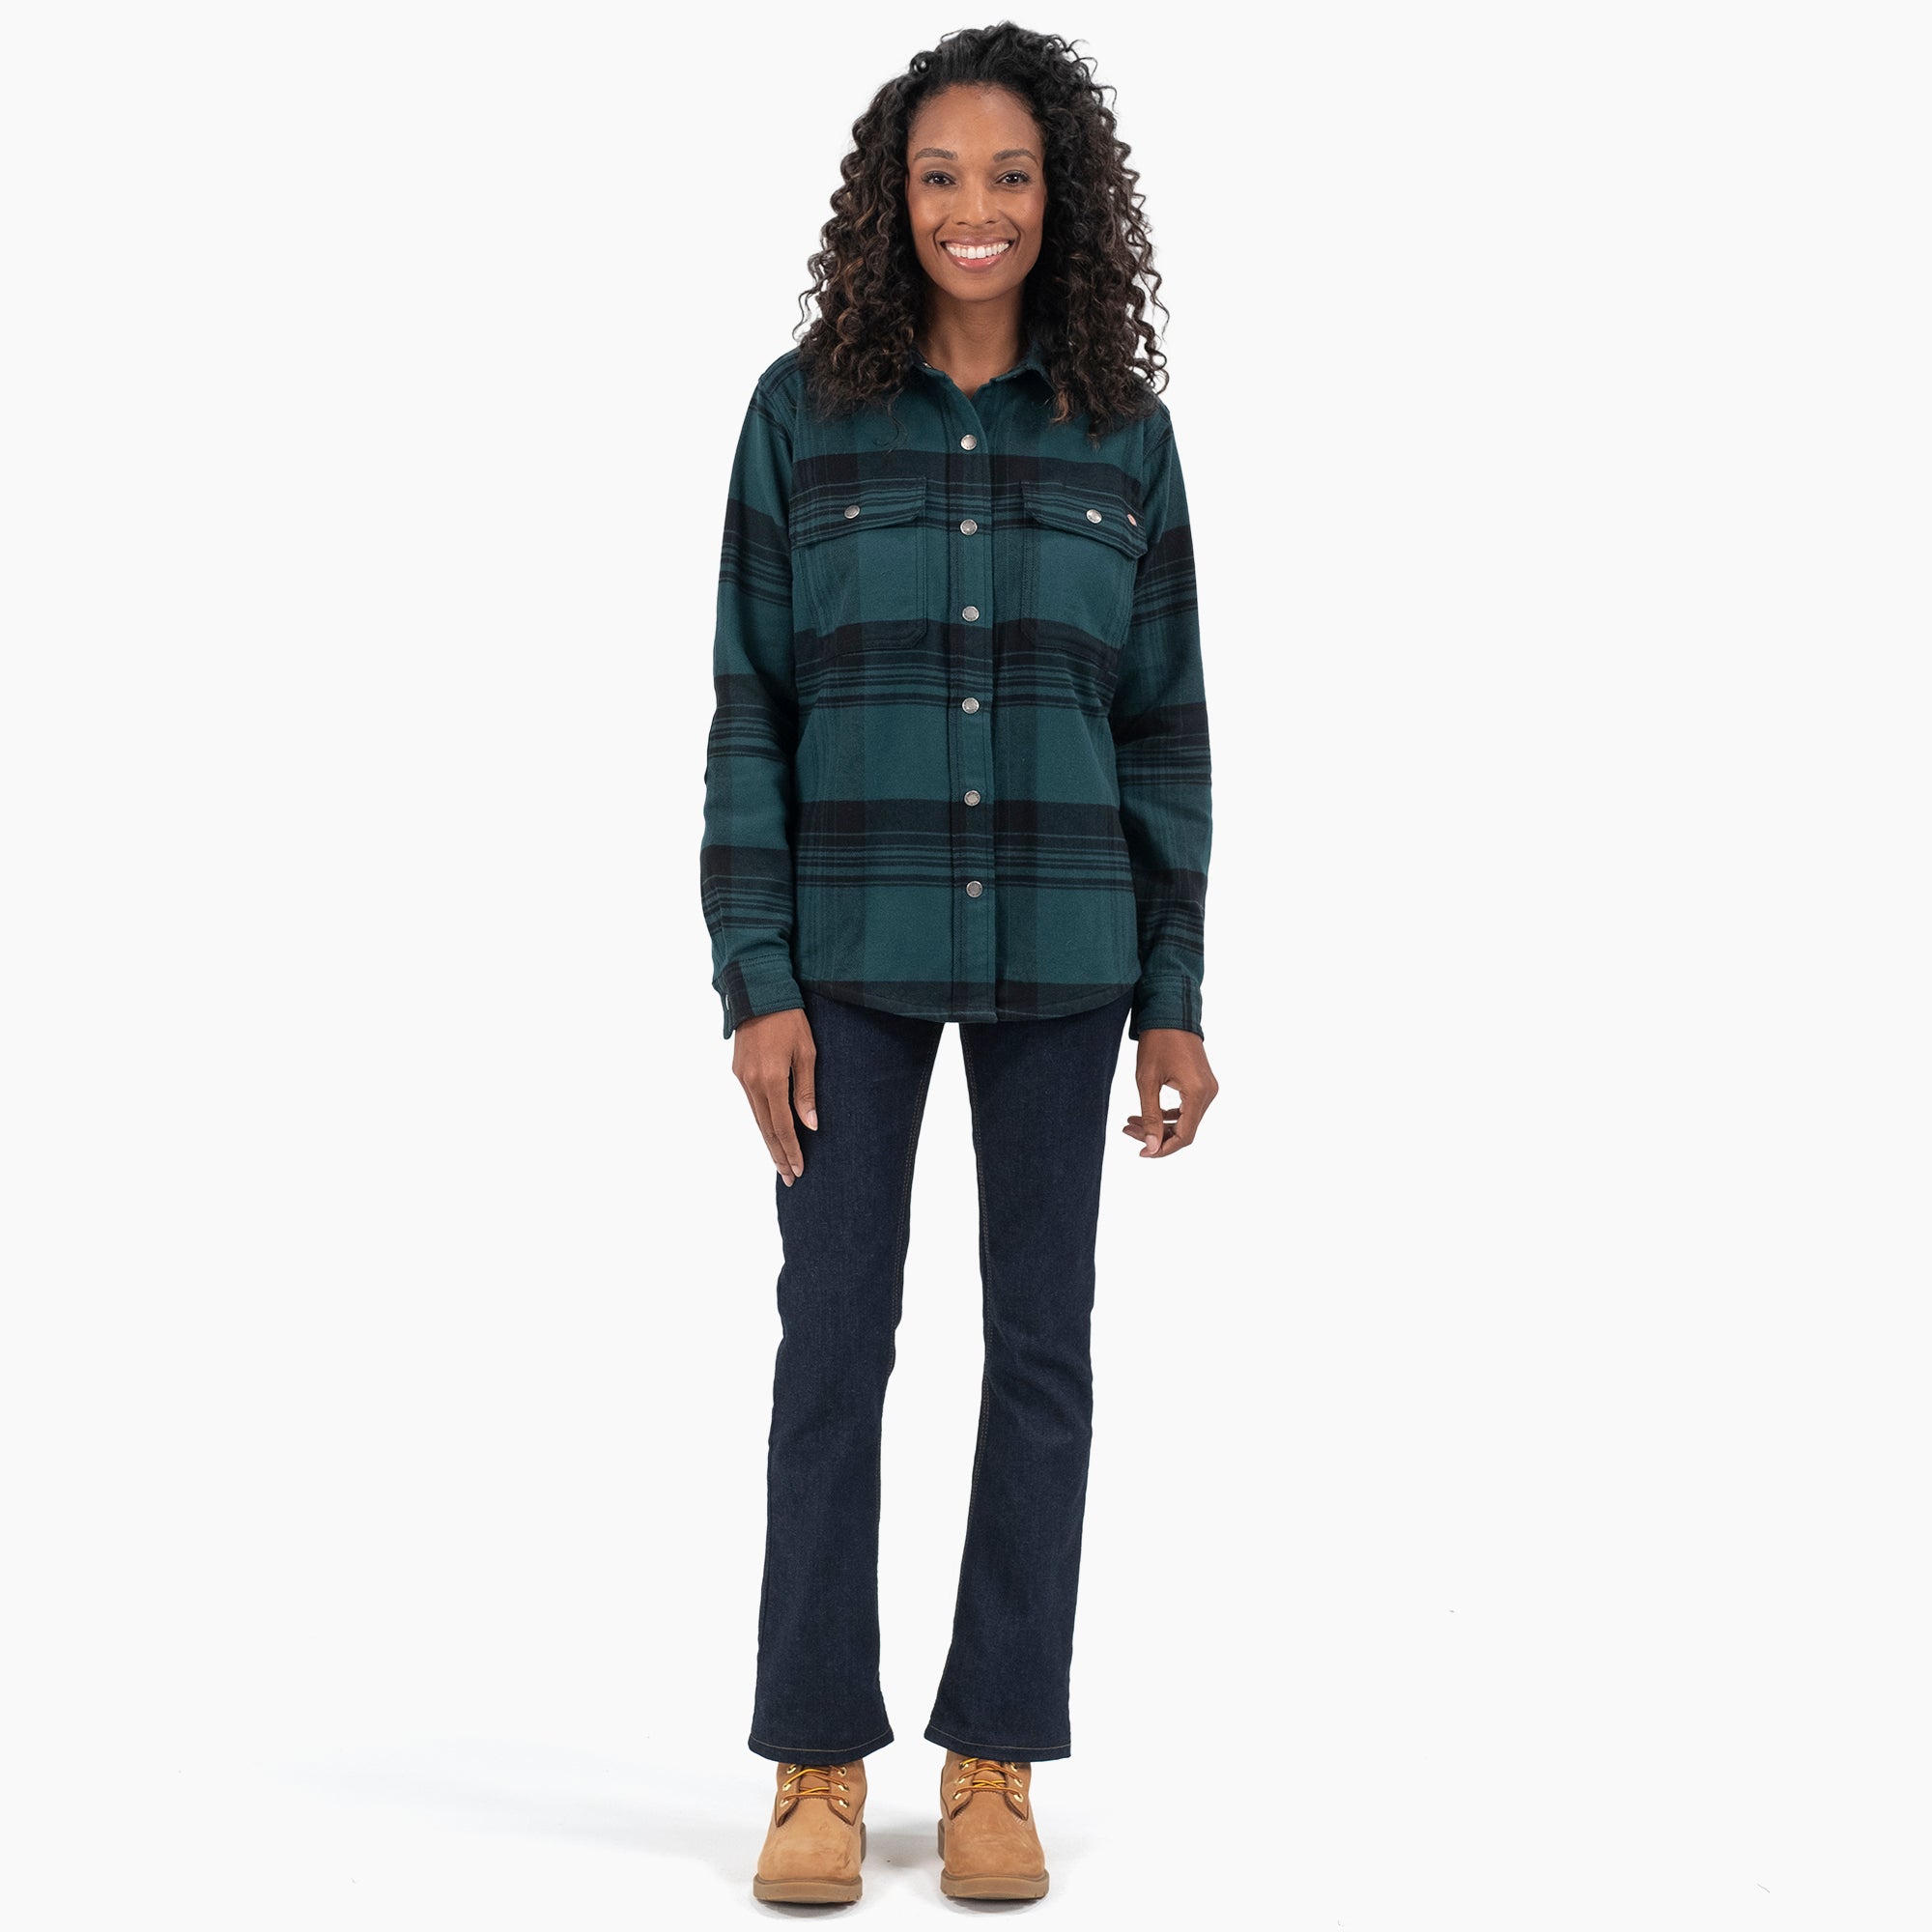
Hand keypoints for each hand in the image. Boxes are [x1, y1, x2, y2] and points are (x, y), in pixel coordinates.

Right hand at [731, 1007, 816, 1185]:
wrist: (760, 993)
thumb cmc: (790, 1020)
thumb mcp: (806, 1053)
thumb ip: (806, 1091)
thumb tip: (811, 1124)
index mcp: (771, 1080)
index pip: (783, 1126)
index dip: (791, 1150)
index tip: (798, 1170)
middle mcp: (752, 1084)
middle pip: (766, 1129)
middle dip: (779, 1155)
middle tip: (789, 1178)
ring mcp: (742, 1078)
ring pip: (757, 1119)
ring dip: (769, 1142)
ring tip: (780, 1163)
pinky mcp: (739, 1072)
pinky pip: (752, 1104)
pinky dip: (762, 1123)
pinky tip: (770, 1131)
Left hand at [1122, 1028, 1217, 1157]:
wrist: (1170, 1013)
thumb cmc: (1157, 1042)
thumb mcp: (1147, 1080)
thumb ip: (1150, 1116)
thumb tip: (1152, 1147)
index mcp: (1197, 1093)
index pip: (1185, 1136)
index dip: (1163, 1148)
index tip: (1141, 1152)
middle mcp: (1208, 1093)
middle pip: (1185, 1130)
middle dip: (1157, 1135)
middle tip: (1128, 1130)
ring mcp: (1208, 1088)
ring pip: (1186, 1120)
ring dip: (1160, 1125)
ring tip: (1131, 1122)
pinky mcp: (1202, 1083)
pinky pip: (1188, 1108)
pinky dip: (1168, 1114)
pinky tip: (1146, 1113)